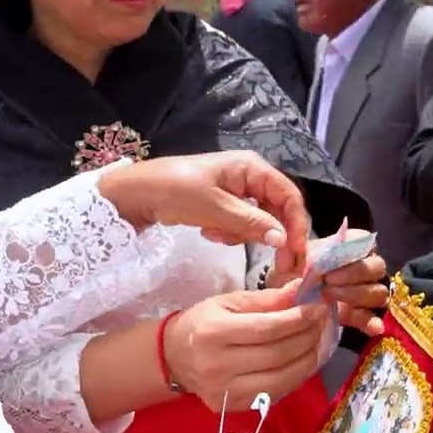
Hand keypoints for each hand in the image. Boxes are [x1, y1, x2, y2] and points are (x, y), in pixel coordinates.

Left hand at [97, 151, 309, 259]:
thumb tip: (284, 239)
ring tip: (215, 236)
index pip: (289, 196)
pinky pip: (240, 222)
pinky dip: (229, 232)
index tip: (295, 253)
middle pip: (278, 209)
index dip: (297, 224)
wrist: (135, 194)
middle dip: (273, 235)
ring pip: (259, 220)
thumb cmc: (175, 192)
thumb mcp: (215, 209)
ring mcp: (237, 189)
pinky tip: (208, 232)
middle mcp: (250, 175)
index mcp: (252, 167)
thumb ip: (251, 224)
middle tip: (277, 265)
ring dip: (243, 234)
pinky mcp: (224, 203)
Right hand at [163, 281, 326, 411]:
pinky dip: (295, 376)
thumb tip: (303, 289)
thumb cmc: (203, 322)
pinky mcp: (233, 408)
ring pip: (281, 379)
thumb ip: (267, 299)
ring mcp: (225, 392)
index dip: (299, 319)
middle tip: (322, 322)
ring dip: (307, 359)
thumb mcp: (230, 302)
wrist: (174, 356)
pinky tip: (302, 360)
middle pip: (277, 355)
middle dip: (307, 337)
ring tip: (317, 341)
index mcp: (213, 334)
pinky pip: (275, 393)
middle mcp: (217, 366)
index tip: (319, 308)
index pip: (267, 329)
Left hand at [268, 229, 387, 336]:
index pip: (363, 241)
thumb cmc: (290, 273)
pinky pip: (374, 317)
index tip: (328, 261)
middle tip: (327, 282)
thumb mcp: (288, 259)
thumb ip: (295, 250)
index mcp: (348, 247)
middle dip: (354, 273)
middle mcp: (363, 267)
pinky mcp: (361, 315)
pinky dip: (373, 322)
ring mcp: (365, 292)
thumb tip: (307, 247)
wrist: (284, 300)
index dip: (350, 250)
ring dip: (357, 295)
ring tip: (329, 298)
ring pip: (378, 291)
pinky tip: (372, 328)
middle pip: (376, 266)